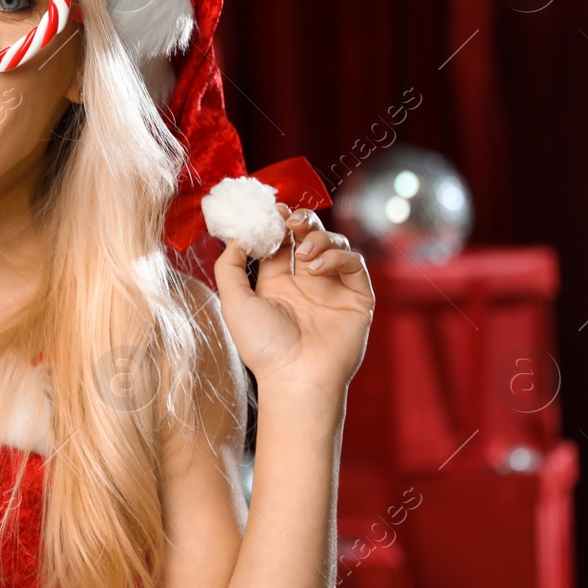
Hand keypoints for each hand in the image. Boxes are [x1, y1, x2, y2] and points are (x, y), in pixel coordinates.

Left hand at [210, 204, 374, 401]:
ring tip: (303, 253)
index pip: (282, 241)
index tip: (271, 209)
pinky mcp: (357, 296)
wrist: (295, 378)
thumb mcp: (234, 302)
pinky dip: (337, 256)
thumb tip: (235, 237)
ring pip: (334, 243)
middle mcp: (307, 282)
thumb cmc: (263, 347)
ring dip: (319, 238)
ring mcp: (333, 288)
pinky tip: (316, 268)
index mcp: (278, 282)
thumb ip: (229, 267)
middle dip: (301, 220)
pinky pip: (354, 262)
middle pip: (309, 235)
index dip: (277, 223)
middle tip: (289, 219)